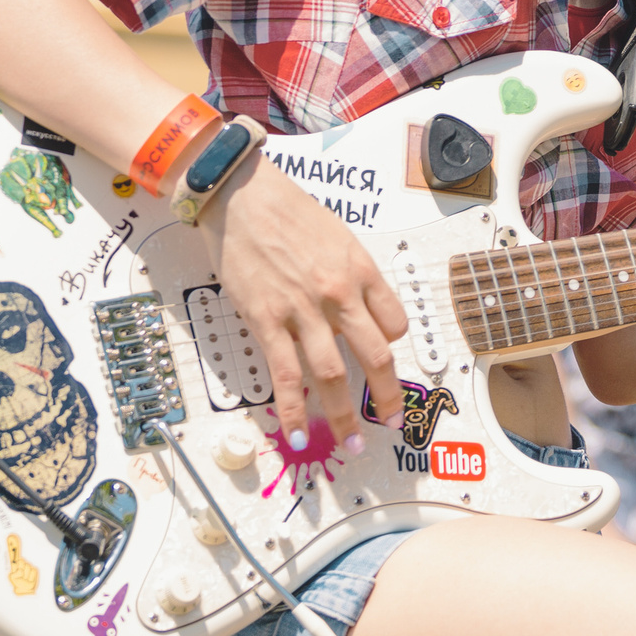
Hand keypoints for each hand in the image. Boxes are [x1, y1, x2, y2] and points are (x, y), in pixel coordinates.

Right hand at [200, 159, 405, 447]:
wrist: (240, 194)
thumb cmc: (287, 209)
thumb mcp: (337, 235)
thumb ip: (351, 274)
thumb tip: (358, 308)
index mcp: (361, 269)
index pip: (395, 323)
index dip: (392, 346)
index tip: (384, 360)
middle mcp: (339, 293)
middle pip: (375, 356)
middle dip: (387, 395)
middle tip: (391, 421)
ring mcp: (302, 309)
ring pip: (333, 374)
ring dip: (344, 414)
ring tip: (351, 441)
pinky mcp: (266, 319)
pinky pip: (285, 374)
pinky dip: (294, 409)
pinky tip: (299, 434)